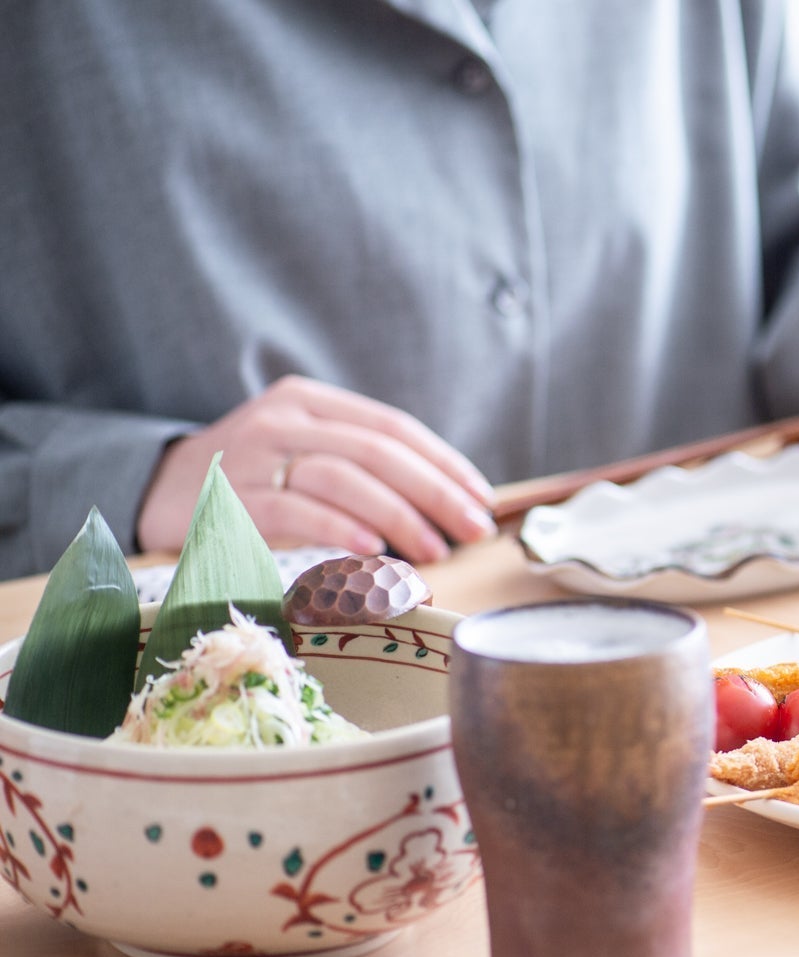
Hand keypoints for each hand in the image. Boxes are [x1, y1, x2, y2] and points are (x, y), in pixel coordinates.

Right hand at [137, 376, 496, 564]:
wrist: (153, 488)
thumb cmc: (252, 479)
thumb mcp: (304, 451)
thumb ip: (361, 465)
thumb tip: (447, 506)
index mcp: (311, 401)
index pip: (393, 427)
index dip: (444, 464)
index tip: (482, 499)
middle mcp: (283, 419)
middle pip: (376, 451)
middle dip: (435, 492)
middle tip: (472, 530)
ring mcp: (253, 456)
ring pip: (342, 476)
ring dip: (397, 514)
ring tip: (432, 549)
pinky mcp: (228, 497)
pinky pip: (293, 510)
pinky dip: (338, 526)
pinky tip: (372, 547)